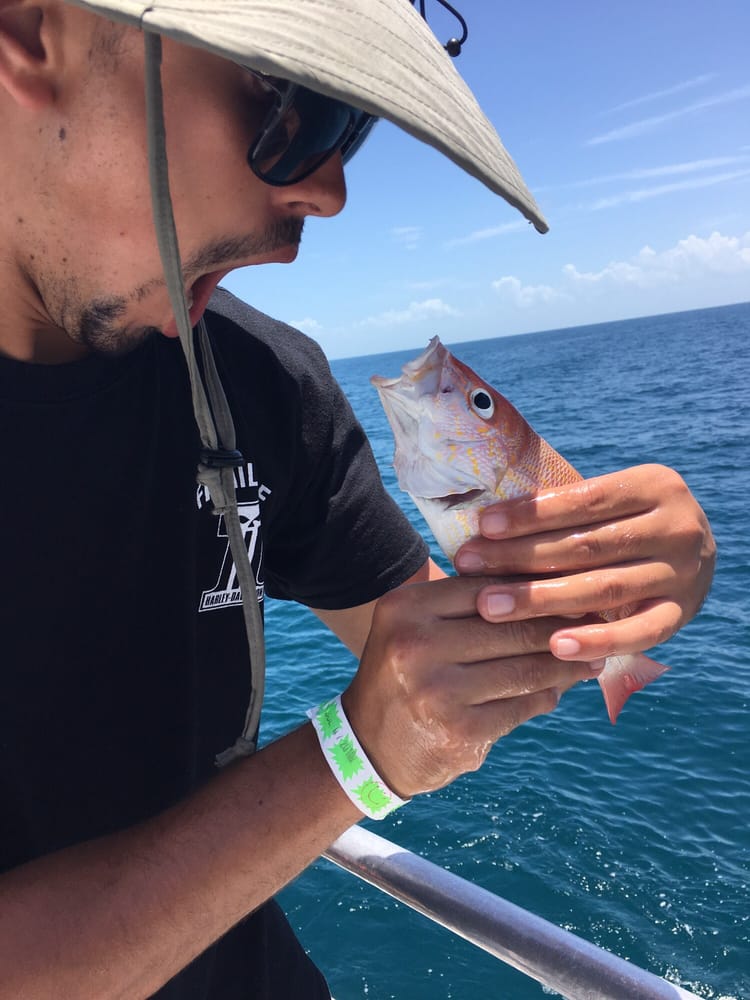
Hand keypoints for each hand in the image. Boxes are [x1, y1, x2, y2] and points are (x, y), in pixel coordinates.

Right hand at [342, 576, 598, 798]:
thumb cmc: (406, 673)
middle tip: (597, 623)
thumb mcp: (417, 626)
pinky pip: (521, 708)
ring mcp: (436, 691)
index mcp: (406, 607)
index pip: (489, 587)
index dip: (536, 588)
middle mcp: (415, 644)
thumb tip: (550, 587)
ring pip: (524, 670)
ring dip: (565, 666)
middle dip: (561, 627)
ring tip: (590, 660)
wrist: (368, 744)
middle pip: (511, 627)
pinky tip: (558, 691)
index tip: (574, 588)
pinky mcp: (458, 732)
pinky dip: (545, 698)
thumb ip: (470, 605)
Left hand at [453, 464, 715, 662]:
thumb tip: (484, 522)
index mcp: (654, 485)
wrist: (691, 555)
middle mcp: (677, 527)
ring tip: (491, 605)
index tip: (483, 525)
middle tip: (469, 565)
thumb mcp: (608, 503)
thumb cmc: (623, 524)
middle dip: (521, 556)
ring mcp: (684, 574)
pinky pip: (637, 634)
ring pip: (605, 588)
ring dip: (541, 599)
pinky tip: (553, 647)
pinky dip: (595, 641)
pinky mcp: (682, 615)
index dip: (531, 513)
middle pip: (587, 545)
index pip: (583, 499)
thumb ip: (564, 509)